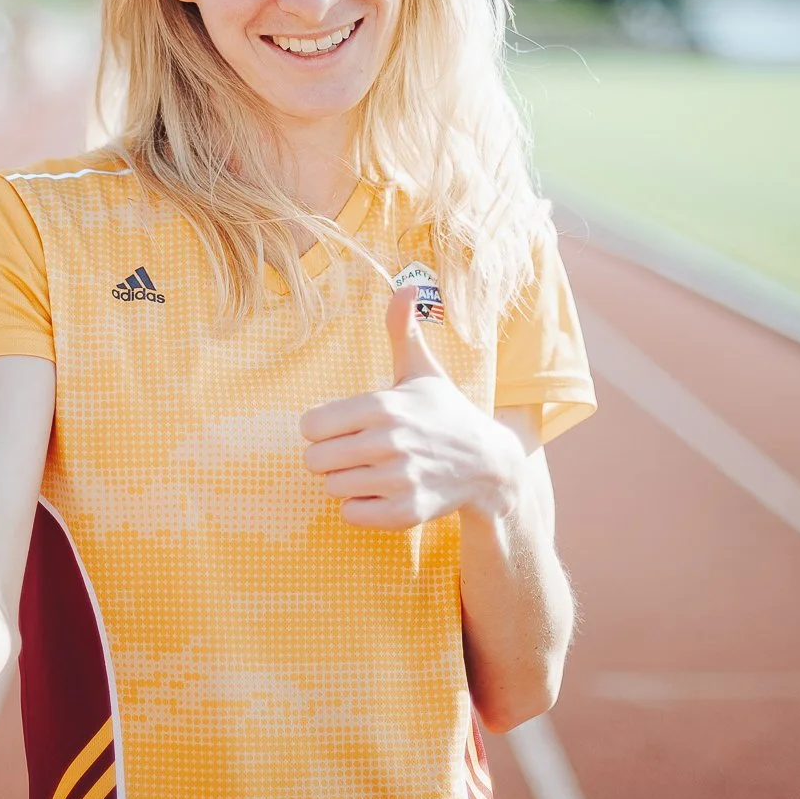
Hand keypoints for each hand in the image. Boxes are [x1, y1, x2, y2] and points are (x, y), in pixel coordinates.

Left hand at [300, 286, 516, 529]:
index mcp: (383, 405)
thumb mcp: (422, 370)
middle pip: (314, 461)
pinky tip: (382, 492)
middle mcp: (389, 442)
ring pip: (332, 488)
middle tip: (355, 452)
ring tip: (372, 470)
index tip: (342, 427)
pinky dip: (361, 507)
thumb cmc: (444, 412)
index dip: (321, 427)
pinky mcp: (407, 512)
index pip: (310, 425)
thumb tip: (405, 283)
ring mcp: (399, 479)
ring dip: (346, 482)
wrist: (489, 464)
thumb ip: (401, 329)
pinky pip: (352, 514)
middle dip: (329, 457)